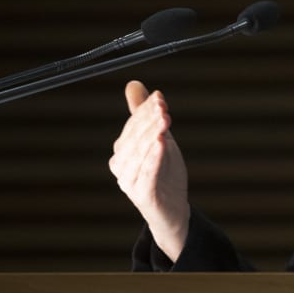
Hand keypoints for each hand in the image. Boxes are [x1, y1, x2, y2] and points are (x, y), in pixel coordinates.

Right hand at [109, 80, 189, 261]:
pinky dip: (154, 157)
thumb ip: (144, 114)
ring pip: (140, 154)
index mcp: (122, 151)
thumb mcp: (159, 138)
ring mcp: (129, 182)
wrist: (173, 209)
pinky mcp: (142, 195)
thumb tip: (133, 84)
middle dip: (149, 120)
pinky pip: (147, 173)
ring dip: (152, 135)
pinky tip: (162, 143)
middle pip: (134, 138)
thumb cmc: (164, 172)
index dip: (145, 111)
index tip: (159, 98)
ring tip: (165, 120)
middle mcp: (121, 166)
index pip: (132, 126)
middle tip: (163, 106)